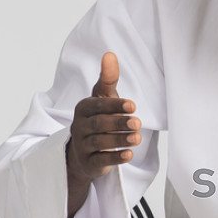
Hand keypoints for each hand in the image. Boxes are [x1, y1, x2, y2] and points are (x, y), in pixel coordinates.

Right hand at [65, 53, 141, 212]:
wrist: (84, 150)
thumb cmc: (98, 118)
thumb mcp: (102, 98)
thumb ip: (107, 79)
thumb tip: (110, 54)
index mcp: (83, 108)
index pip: (97, 105)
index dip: (114, 105)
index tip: (132, 105)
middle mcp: (79, 126)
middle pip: (98, 124)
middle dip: (118, 123)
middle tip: (137, 122)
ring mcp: (83, 146)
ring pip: (100, 143)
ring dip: (119, 140)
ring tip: (137, 138)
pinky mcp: (89, 163)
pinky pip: (101, 160)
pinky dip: (115, 158)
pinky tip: (129, 154)